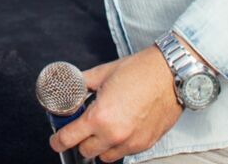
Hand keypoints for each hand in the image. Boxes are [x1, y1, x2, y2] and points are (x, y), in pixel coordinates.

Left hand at [50, 47, 182, 161]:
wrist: (171, 73)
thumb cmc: (140, 71)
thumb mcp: (103, 73)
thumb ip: (82, 83)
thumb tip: (69, 86)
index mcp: (100, 117)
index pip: (69, 139)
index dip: (58, 140)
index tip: (56, 140)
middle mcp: (114, 134)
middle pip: (85, 151)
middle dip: (80, 141)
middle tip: (82, 128)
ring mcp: (131, 142)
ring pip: (105, 157)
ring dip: (100, 146)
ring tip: (103, 129)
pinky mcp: (145, 144)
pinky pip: (124, 153)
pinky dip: (118, 145)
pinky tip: (120, 128)